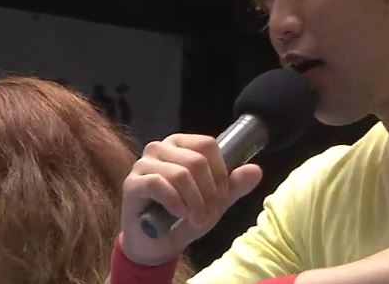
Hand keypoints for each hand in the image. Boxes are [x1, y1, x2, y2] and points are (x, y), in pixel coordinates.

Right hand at [119, 133, 262, 265]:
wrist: (157, 243)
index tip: (222, 195)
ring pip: (180, 174)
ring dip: (194, 202)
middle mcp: (160, 148)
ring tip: (196, 218)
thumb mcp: (215, 202)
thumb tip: (256, 170)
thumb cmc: (185, 217)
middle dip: (209, 192)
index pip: (207, 145)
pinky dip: (175, 202)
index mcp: (181, 144)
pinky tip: (180, 214)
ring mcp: (143, 164)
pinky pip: (158, 184)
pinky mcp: (132, 183)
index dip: (220, 172)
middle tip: (209, 213)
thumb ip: (234, 186)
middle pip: (196, 160)